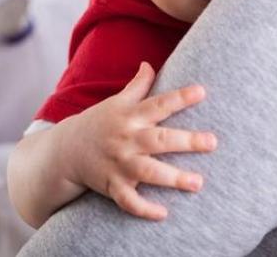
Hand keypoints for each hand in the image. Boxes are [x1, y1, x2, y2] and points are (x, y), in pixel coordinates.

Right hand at [58, 62, 216, 220]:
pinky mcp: (112, 185)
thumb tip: (149, 63)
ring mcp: (119, 163)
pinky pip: (128, 200)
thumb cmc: (97, 124)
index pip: (158, 104)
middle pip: (158, 139)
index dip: (180, 97)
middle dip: (185, 141)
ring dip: (173, 178)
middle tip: (212, 142)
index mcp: (129, 116)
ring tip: (198, 183)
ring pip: (148, 172)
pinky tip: (164, 214)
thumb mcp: (115, 103)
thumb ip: (136, 86)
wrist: (65, 150)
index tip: (202, 91)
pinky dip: (143, 209)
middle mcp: (126, 139)